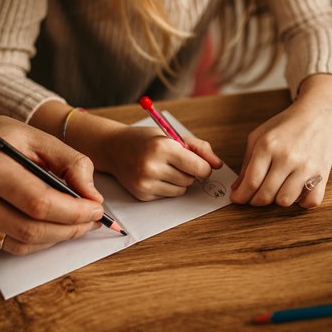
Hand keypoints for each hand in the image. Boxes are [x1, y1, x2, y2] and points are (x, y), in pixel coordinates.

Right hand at [0, 114, 104, 254]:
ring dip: (57, 238)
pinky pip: (9, 245)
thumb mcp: (38, 137)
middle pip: (30, 228)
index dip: (73, 212)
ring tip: (77, 224)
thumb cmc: (0, 136)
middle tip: (92, 220)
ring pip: (21, 243)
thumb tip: (93, 197)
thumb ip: (71, 163)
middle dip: (70, 228)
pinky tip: (53, 228)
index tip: (97, 209)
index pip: (38, 202)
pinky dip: (39, 241)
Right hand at [99, 126, 222, 200]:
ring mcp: (145, 182)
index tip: (200, 164)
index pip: (198, 168)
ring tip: (165, 168)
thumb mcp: (172, 135)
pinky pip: (168, 196)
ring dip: (179, 181)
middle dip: (189, 172)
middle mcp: (152, 166)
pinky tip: (155, 176)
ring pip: (181, 190)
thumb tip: (217, 165)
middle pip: (190, 180)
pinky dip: (167, 187)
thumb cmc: (146, 140)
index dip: (204, 167)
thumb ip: (198, 148)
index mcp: (163, 147)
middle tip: (175, 162)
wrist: (114, 148)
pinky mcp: (142, 194)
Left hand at [231, 74, 331, 207]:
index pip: (251, 182)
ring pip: (285, 201)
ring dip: (277, 201)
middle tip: (254, 197)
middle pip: (266, 195)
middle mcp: (287, 157)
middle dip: (255, 201)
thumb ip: (246, 163)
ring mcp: (306, 167)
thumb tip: (237, 189)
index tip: (237, 199)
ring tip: (276, 190)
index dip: (241, 196)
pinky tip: (296, 191)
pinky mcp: (323, 173)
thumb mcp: (259, 137)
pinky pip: (311, 201)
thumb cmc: (286, 126)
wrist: (318, 114)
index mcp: (268, 146)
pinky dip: (302, 202)